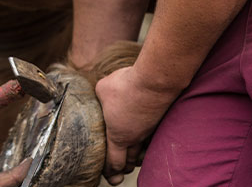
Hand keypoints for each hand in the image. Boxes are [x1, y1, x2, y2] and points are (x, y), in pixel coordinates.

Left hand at [95, 66, 177, 184]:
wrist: (155, 81)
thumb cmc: (125, 86)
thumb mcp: (101, 90)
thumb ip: (99, 98)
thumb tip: (100, 97)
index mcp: (118, 135)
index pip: (114, 161)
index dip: (110, 172)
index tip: (109, 178)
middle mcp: (135, 137)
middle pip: (130, 161)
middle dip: (123, 169)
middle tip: (118, 175)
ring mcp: (149, 131)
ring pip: (142, 151)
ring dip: (136, 159)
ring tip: (131, 161)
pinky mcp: (159, 122)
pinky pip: (152, 140)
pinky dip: (147, 145)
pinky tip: (145, 141)